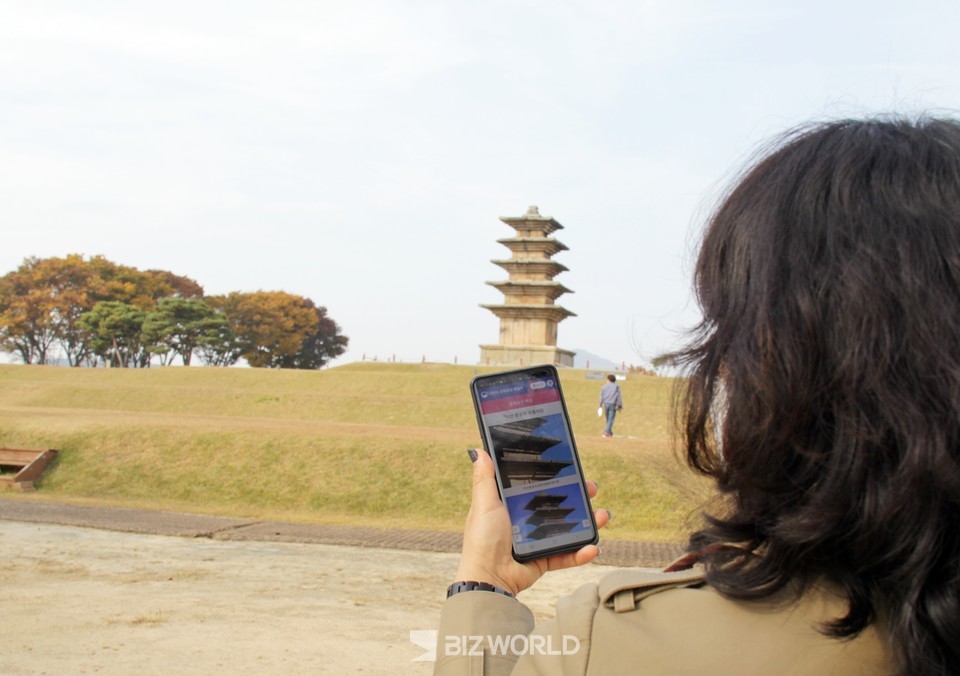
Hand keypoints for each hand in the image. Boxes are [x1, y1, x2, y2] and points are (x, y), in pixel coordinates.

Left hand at [453, 448, 609, 595]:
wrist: (488, 578)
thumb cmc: (482, 539)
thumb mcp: (484, 504)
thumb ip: (485, 480)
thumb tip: (480, 451)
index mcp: (512, 505)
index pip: (538, 486)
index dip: (555, 478)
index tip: (572, 469)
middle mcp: (526, 520)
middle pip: (557, 505)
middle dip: (579, 497)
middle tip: (592, 488)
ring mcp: (536, 541)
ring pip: (568, 529)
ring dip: (588, 522)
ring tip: (603, 515)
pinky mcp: (543, 560)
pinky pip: (566, 555)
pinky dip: (580, 553)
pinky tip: (593, 547)